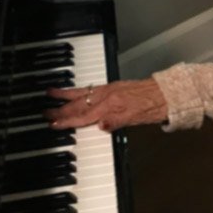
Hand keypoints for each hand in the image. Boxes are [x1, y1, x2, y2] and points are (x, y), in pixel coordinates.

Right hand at [45, 78, 166, 131]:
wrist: (167, 93)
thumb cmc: (154, 108)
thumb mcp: (136, 119)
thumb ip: (116, 122)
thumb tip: (100, 126)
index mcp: (112, 105)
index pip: (85, 116)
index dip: (68, 121)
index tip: (54, 123)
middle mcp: (108, 96)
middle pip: (79, 104)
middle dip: (61, 109)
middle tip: (45, 111)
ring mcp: (109, 90)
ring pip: (83, 93)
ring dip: (65, 95)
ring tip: (50, 93)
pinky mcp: (113, 87)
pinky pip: (90, 88)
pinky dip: (78, 90)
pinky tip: (74, 92)